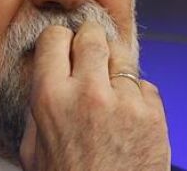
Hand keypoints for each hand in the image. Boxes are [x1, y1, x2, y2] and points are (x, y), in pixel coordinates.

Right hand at [19, 20, 170, 170]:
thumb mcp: (34, 150)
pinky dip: (138, 97)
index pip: (55, 38)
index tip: (63, 45)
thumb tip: (44, 77)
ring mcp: (124, 102)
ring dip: (116, 68)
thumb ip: (38, 109)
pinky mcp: (152, 114)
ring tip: (111, 90)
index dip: (59, 40)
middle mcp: (88, 94)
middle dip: (92, 40)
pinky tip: (128, 119)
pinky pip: (145, 85)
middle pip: (93, 36)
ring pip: (123, 57)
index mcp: (51, 100)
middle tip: (92, 50)